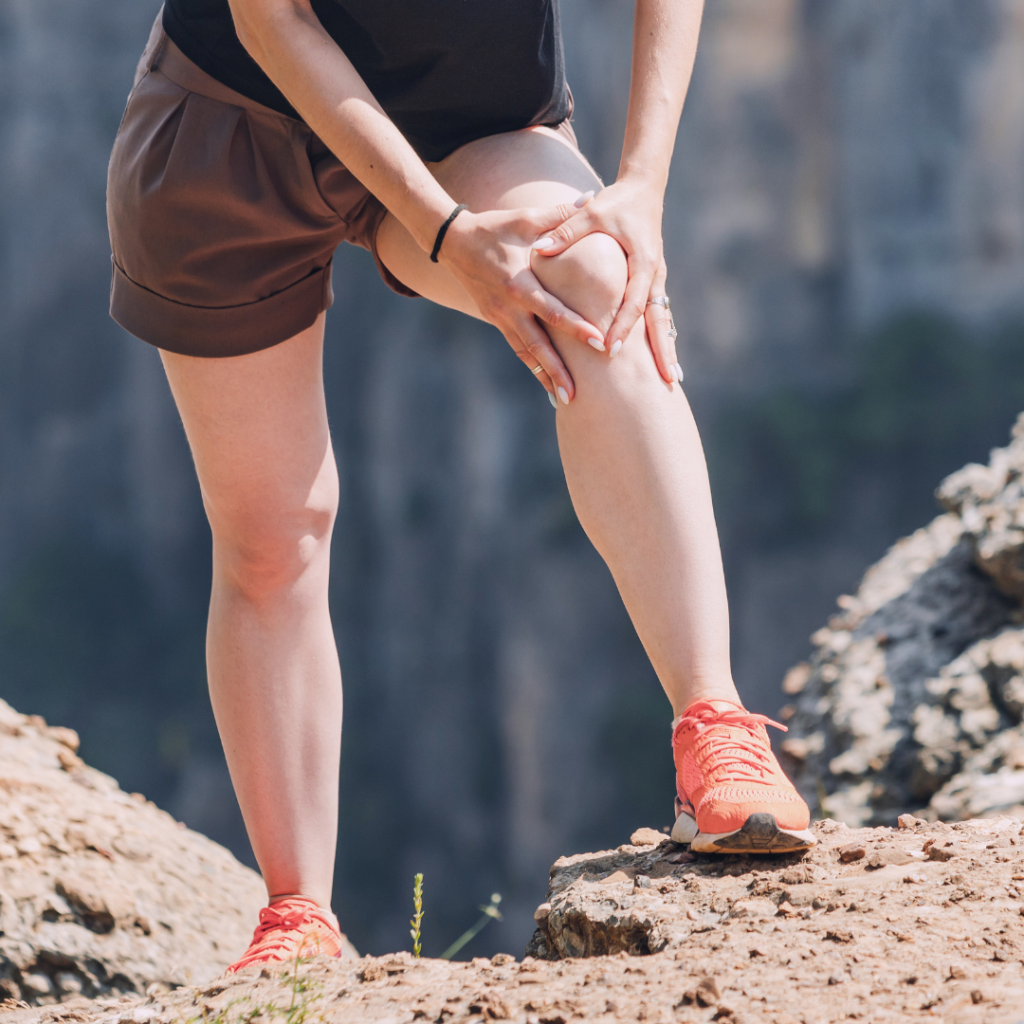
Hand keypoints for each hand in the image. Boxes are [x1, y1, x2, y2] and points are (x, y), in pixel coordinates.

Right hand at [438, 204, 604, 402]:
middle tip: (577, 394)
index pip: (552, 310)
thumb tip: (592, 199)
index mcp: (519, 284)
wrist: (453, 242)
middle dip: (557, 371)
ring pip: (526, 354)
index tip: (597, 342)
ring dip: (544, 378)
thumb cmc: (494, 228)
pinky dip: (533, 367)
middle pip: (537, 346)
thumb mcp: (525, 220)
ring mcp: (499, 318)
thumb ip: (560, 215)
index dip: (575, 327)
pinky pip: (517, 348)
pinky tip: (548, 383)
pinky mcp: (495, 321)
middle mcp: (508, 307)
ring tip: (564, 400)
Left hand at [531, 178, 681, 384]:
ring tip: (673, 379)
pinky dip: (660, 337)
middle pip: (659, 319)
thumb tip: (539, 249)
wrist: (644, 187)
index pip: (633, 301)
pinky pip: (657, 314)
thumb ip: (566, 231)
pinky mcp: (653, 281)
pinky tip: (662, 359)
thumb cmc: (617, 201)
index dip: (622, 327)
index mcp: (643, 261)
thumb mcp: (591, 213)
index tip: (612, 351)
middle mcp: (654, 274)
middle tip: (668, 380)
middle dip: (663, 350)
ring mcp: (657, 279)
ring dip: (667, 349)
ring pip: (663, 320)